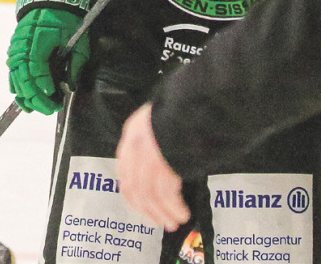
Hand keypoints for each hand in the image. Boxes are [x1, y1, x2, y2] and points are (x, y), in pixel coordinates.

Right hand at [7, 7, 88, 113]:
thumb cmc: (67, 18)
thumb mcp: (78, 38)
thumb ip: (76, 62)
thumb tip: (71, 86)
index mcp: (38, 42)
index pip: (37, 71)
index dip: (44, 86)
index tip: (55, 98)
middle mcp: (22, 47)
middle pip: (24, 79)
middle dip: (36, 98)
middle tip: (50, 108)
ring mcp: (16, 49)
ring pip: (15, 79)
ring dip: (25, 96)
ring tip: (36, 108)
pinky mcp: (15, 50)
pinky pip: (13, 73)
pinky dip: (18, 86)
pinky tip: (24, 98)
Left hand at [116, 104, 190, 230]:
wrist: (196, 98)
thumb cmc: (186, 104)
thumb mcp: (164, 114)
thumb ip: (157, 135)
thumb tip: (163, 162)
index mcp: (133, 130)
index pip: (125, 170)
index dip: (133, 192)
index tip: (143, 205)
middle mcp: (135, 145)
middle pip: (135, 187)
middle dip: (148, 208)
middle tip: (160, 221)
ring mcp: (147, 156)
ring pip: (150, 195)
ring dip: (163, 212)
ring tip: (175, 221)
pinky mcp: (162, 165)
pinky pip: (166, 194)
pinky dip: (174, 207)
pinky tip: (182, 212)